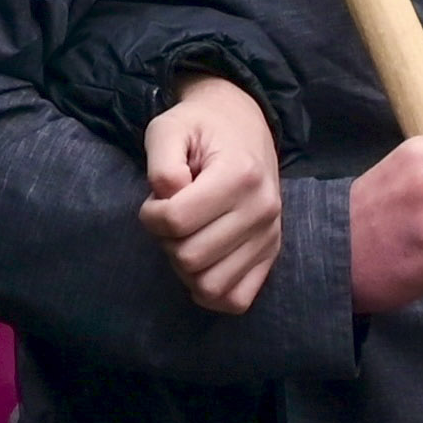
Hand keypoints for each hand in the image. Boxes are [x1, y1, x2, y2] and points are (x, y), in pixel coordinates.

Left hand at [140, 75, 283, 315]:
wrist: (243, 123)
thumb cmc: (200, 126)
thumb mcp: (169, 127)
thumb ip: (161, 163)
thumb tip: (166, 200)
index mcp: (239, 175)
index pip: (175, 221)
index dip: (150, 214)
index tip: (155, 199)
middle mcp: (262, 210)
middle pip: (190, 257)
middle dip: (166, 240)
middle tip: (171, 216)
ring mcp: (270, 236)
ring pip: (211, 285)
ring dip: (186, 268)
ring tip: (187, 236)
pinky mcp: (271, 254)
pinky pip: (237, 299)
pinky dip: (212, 291)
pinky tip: (201, 264)